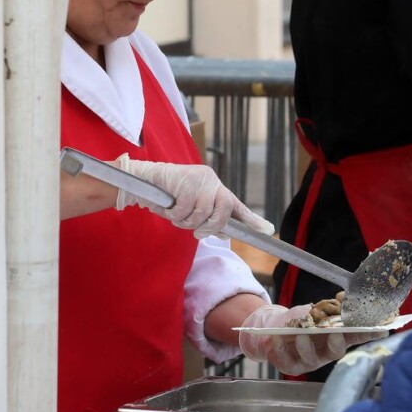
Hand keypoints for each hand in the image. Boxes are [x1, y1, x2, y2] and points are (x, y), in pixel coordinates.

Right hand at [114, 157, 274, 239]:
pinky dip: (174, 214)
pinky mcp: (186, 179)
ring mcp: (200, 178)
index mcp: (215, 189)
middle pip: (223, 210)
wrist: (143, 181)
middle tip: (196, 231)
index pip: (236, 205)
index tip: (267, 231)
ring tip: (175, 215)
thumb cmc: (167, 197)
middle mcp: (212, 181)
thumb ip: (207, 220)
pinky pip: (185, 209)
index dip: (252, 219)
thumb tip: (226, 233)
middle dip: (209, 225)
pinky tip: (167, 207)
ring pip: (202, 212)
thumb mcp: (190, 211)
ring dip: (186, 221)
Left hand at [237, 304, 387, 375]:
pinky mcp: (290, 366)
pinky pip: (285, 359)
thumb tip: (345, 297)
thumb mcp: (317, 311)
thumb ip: (331, 308)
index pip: (357, 337)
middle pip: (336, 352)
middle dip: (336, 343)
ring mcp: (309, 361)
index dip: (369, 334)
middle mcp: (326, 353)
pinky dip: (281, 347)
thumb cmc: (303, 320)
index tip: (381, 330)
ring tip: (301, 333)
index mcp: (337, 338)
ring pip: (310, 358)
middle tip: (334, 333)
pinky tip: (277, 338)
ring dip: (306, 345)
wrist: (278, 329)